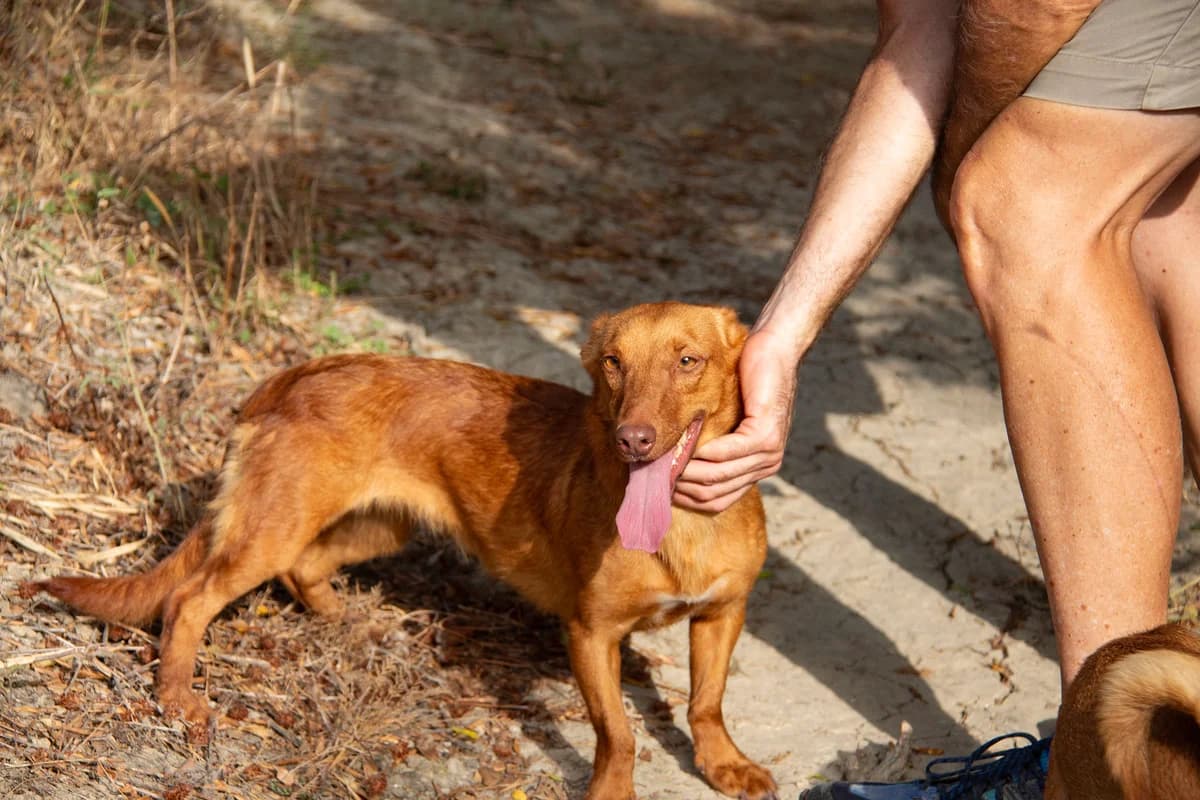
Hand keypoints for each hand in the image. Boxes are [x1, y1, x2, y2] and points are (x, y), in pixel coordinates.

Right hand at [673, 329, 798, 511]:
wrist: (773, 352)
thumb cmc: (743, 380)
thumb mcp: (724, 420)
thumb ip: (707, 445)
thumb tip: (668, 466)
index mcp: (755, 469)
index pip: (715, 501)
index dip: (685, 498)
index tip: (660, 487)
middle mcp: (765, 467)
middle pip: (713, 493)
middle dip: (681, 486)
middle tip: (654, 474)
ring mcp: (769, 454)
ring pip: (718, 476)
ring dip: (688, 470)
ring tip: (664, 461)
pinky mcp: (766, 435)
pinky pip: (728, 453)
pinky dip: (705, 452)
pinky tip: (687, 445)